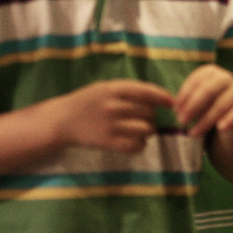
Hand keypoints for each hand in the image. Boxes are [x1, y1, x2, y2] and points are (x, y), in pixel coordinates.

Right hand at [54, 79, 173, 152]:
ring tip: (138, 129)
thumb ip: (129, 91)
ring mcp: (111, 125)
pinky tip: (133, 140)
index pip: (147, 92)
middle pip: (149, 112)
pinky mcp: (108, 143)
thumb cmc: (87, 102)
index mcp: (113, 89)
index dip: (162, 97)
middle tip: (142, 118)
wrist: (62, 120)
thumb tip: (159, 97)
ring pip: (146, 129)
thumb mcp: (105, 87)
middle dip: (151, 116)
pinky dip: (140, 144)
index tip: (170, 102)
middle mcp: (113, 106)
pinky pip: (137, 145)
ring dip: (147, 130)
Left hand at [175, 64, 232, 138]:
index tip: (175, 110)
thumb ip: (188, 101)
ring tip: (194, 133)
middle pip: (208, 90)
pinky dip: (230, 119)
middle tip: (181, 121)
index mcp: (211, 72)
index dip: (184, 96)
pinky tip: (220, 128)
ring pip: (221, 104)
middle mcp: (226, 77)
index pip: (195, 81)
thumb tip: (175, 108)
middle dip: (193, 107)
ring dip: (206, 120)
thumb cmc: (213, 104)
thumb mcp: (200, 99)